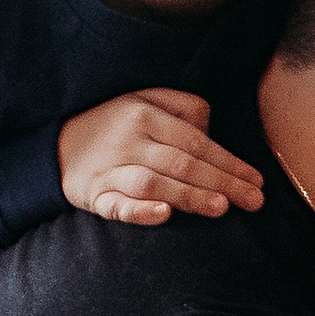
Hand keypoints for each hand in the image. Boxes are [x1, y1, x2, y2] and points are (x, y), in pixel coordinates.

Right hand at [58, 89, 266, 226]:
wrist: (58, 146)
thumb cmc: (116, 125)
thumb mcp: (145, 101)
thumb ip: (183, 107)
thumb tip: (212, 130)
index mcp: (145, 115)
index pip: (196, 142)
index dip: (229, 162)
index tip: (256, 181)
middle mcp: (129, 141)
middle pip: (182, 164)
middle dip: (222, 183)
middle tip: (253, 201)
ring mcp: (110, 170)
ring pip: (155, 184)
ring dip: (189, 196)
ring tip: (221, 208)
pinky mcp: (94, 196)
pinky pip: (117, 205)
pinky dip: (140, 211)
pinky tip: (164, 215)